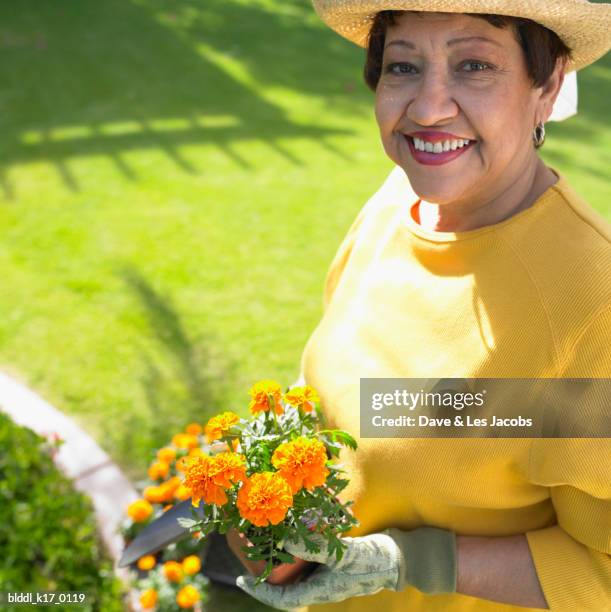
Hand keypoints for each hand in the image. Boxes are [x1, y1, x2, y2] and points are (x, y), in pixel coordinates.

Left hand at [236, 532, 400, 609]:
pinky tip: (289, 536)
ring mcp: (324, 575)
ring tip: (262, 545)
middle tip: (247, 557)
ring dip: (277, 562)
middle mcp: (318, 585)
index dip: (259, 592)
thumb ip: (316, 548)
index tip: (240, 581)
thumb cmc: (371, 561)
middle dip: (263, 575)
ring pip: (293, 573)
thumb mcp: (343, 554)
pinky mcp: (330, 564)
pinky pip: (306, 561)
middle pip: (283, 586)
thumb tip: (284, 542)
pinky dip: (294, 551)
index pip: (282, 599)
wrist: (396, 559)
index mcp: (319, 591)